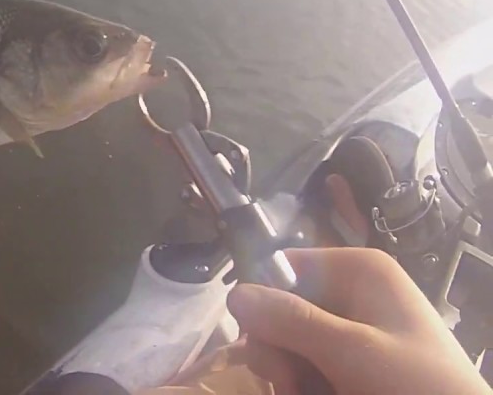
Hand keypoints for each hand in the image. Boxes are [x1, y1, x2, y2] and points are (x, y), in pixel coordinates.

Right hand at [227, 247, 487, 394]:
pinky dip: (305, 383)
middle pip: (278, 309)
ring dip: (288, 372)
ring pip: (287, 342)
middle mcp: (351, 291)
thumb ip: (291, 321)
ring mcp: (352, 328)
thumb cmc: (415, 387)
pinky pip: (306, 363)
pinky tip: (318, 394)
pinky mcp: (353, 360)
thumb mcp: (352, 352)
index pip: (278, 267)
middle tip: (291, 383)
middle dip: (277, 350)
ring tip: (310, 393)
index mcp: (357, 270)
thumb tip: (233, 292)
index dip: (262, 304)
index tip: (264, 343)